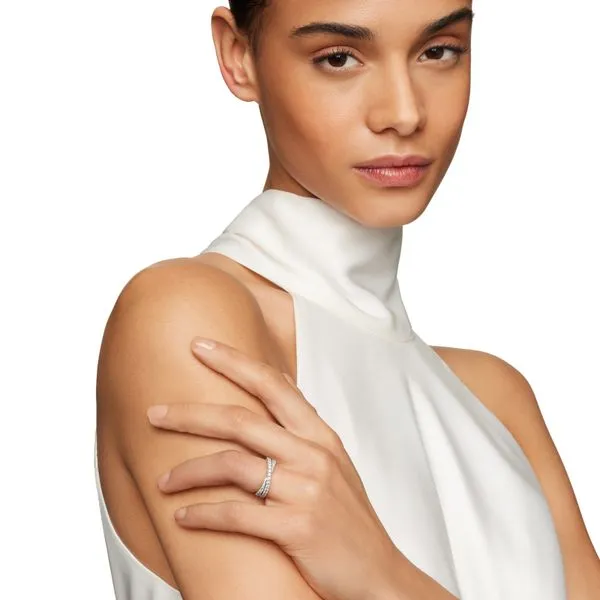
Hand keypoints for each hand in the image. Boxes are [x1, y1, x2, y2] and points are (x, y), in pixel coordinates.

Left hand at [146, 337, 403, 599]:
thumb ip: (306, 424)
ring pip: (232, 465)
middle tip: (154, 412)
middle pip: (240, 419)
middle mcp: (314, 454)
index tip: (199, 345)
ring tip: (161, 481)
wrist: (380, 574)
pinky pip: (237, 515)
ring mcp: (306, 490)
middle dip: (191, 414)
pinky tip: (183, 517)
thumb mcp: (334, 460)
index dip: (234, 361)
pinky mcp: (298, 528)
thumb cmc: (350, 517)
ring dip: (188, 471)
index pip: (273, 384)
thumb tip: (283, 381)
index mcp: (321, 435)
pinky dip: (204, 514)